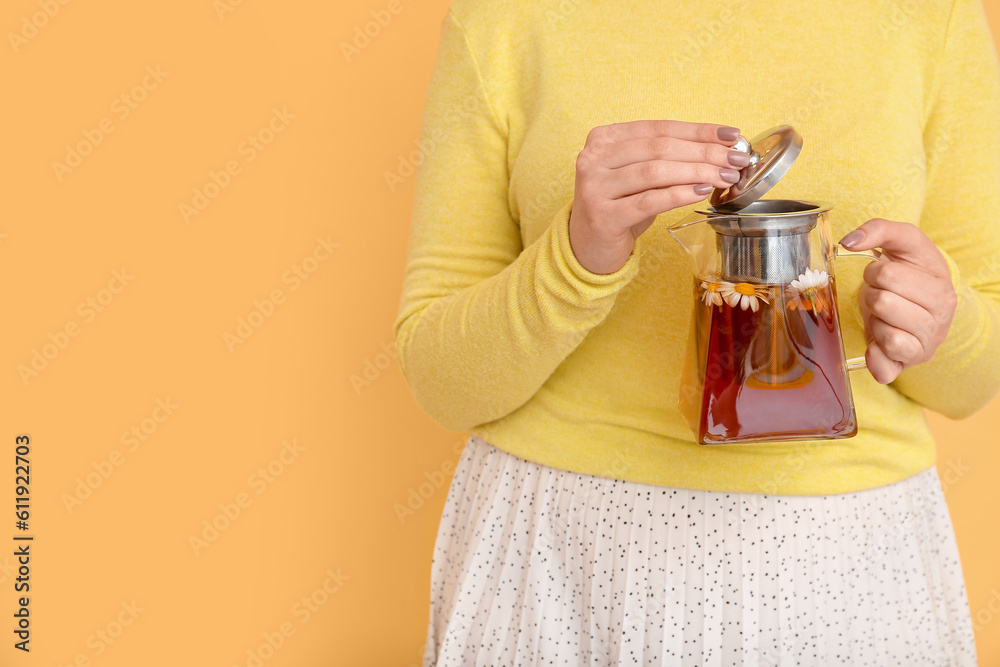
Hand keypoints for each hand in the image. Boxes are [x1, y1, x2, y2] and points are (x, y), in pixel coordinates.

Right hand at [568, 120, 746, 273]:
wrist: (588, 247)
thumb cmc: (619, 207)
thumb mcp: (639, 178)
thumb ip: (667, 160)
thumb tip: (720, 150)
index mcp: (603, 139)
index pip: (658, 128)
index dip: (697, 131)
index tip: (730, 135)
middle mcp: (593, 158)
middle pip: (659, 148)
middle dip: (703, 152)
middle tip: (734, 159)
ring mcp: (594, 187)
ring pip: (655, 172)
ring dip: (696, 172)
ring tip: (724, 177)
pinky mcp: (602, 215)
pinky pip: (648, 200)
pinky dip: (678, 194)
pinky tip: (700, 192)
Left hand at [839, 218, 957, 383]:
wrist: (921, 305)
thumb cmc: (909, 272)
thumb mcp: (902, 243)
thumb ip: (879, 229)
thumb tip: (849, 241)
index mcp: (941, 287)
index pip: (887, 274)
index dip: (875, 271)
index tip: (883, 274)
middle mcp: (940, 319)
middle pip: (882, 303)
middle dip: (872, 295)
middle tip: (881, 295)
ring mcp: (926, 346)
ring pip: (885, 334)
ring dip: (874, 321)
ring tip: (883, 315)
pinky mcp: (907, 367)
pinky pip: (883, 367)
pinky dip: (874, 356)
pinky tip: (878, 342)